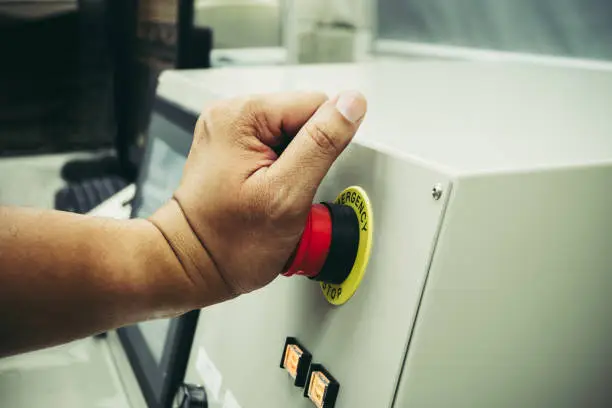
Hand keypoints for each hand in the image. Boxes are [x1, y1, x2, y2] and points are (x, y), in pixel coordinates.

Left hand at [150, 91, 366, 300]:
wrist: (191, 266)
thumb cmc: (228, 242)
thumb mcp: (288, 193)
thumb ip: (322, 143)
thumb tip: (352, 104)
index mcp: (242, 115)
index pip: (316, 104)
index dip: (322, 147)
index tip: (302, 178)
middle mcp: (230, 115)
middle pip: (302, 118)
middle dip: (306, 158)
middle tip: (284, 192)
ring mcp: (227, 131)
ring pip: (291, 136)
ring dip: (293, 167)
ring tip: (271, 194)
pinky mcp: (230, 148)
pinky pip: (274, 149)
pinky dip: (279, 172)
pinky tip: (264, 192)